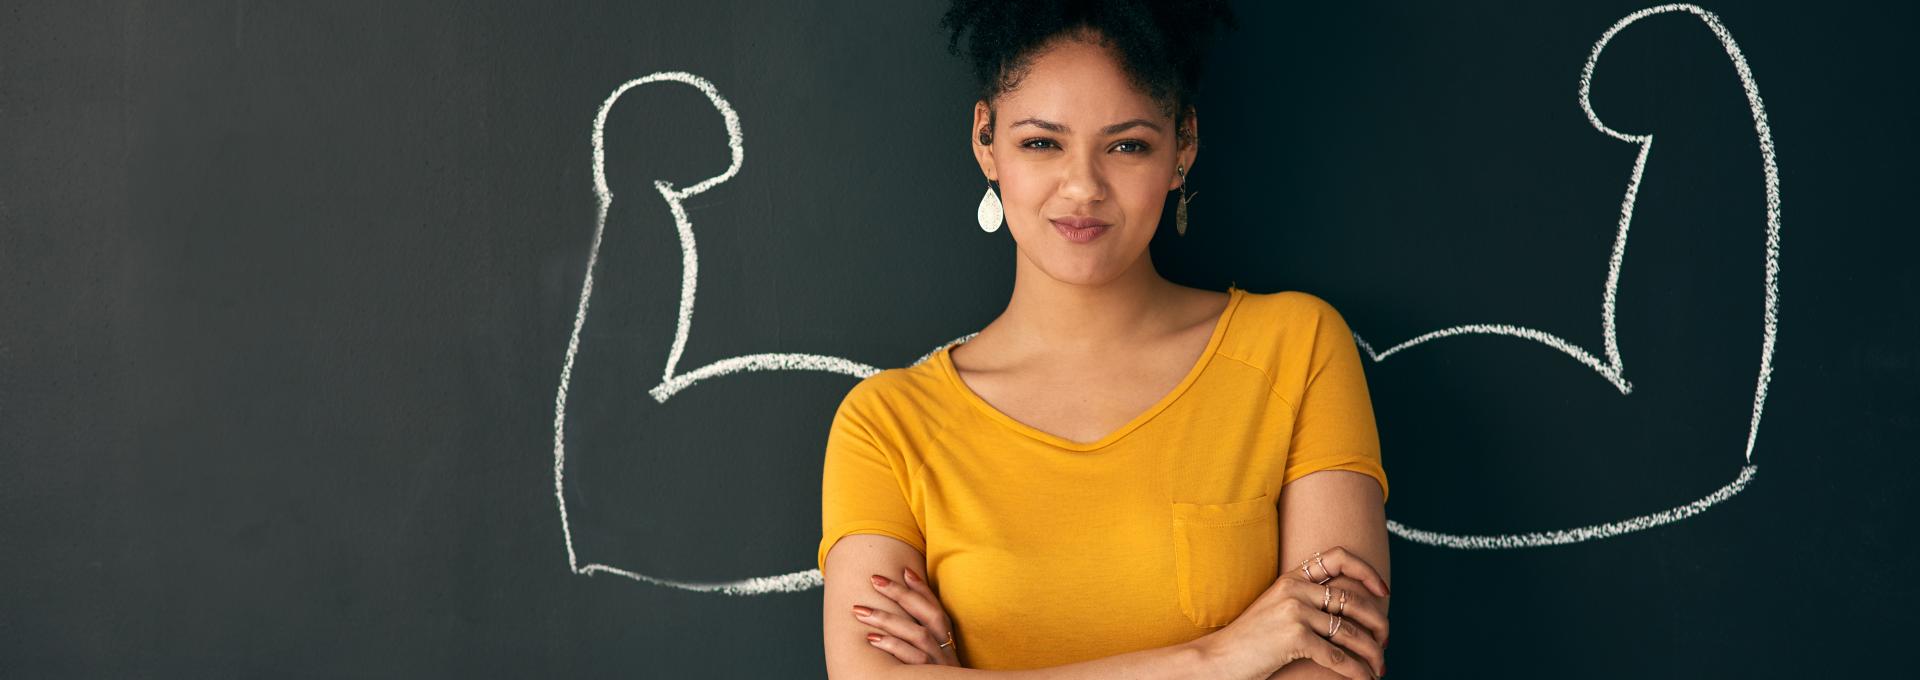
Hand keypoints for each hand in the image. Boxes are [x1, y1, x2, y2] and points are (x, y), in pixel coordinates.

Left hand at [851, 568, 960, 665]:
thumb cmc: (932, 674)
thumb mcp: (931, 653)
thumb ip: (918, 634)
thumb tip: (895, 610)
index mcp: (947, 639)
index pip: (936, 608)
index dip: (922, 588)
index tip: (903, 569)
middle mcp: (947, 648)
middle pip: (930, 615)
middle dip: (901, 594)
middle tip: (874, 579)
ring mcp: (940, 662)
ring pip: (918, 634)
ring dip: (887, 619)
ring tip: (860, 611)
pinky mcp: (931, 675)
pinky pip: (914, 658)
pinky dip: (893, 645)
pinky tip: (871, 638)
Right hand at [1206, 546, 1390, 679]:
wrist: (1218, 658)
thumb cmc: (1249, 640)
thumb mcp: (1277, 609)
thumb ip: (1306, 602)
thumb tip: (1347, 613)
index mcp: (1291, 578)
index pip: (1338, 557)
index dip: (1366, 571)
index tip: (1384, 591)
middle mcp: (1295, 589)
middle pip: (1353, 599)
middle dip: (1379, 622)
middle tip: (1385, 641)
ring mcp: (1295, 612)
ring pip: (1351, 632)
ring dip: (1372, 654)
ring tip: (1378, 667)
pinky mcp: (1295, 637)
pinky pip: (1339, 657)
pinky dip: (1357, 672)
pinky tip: (1365, 679)